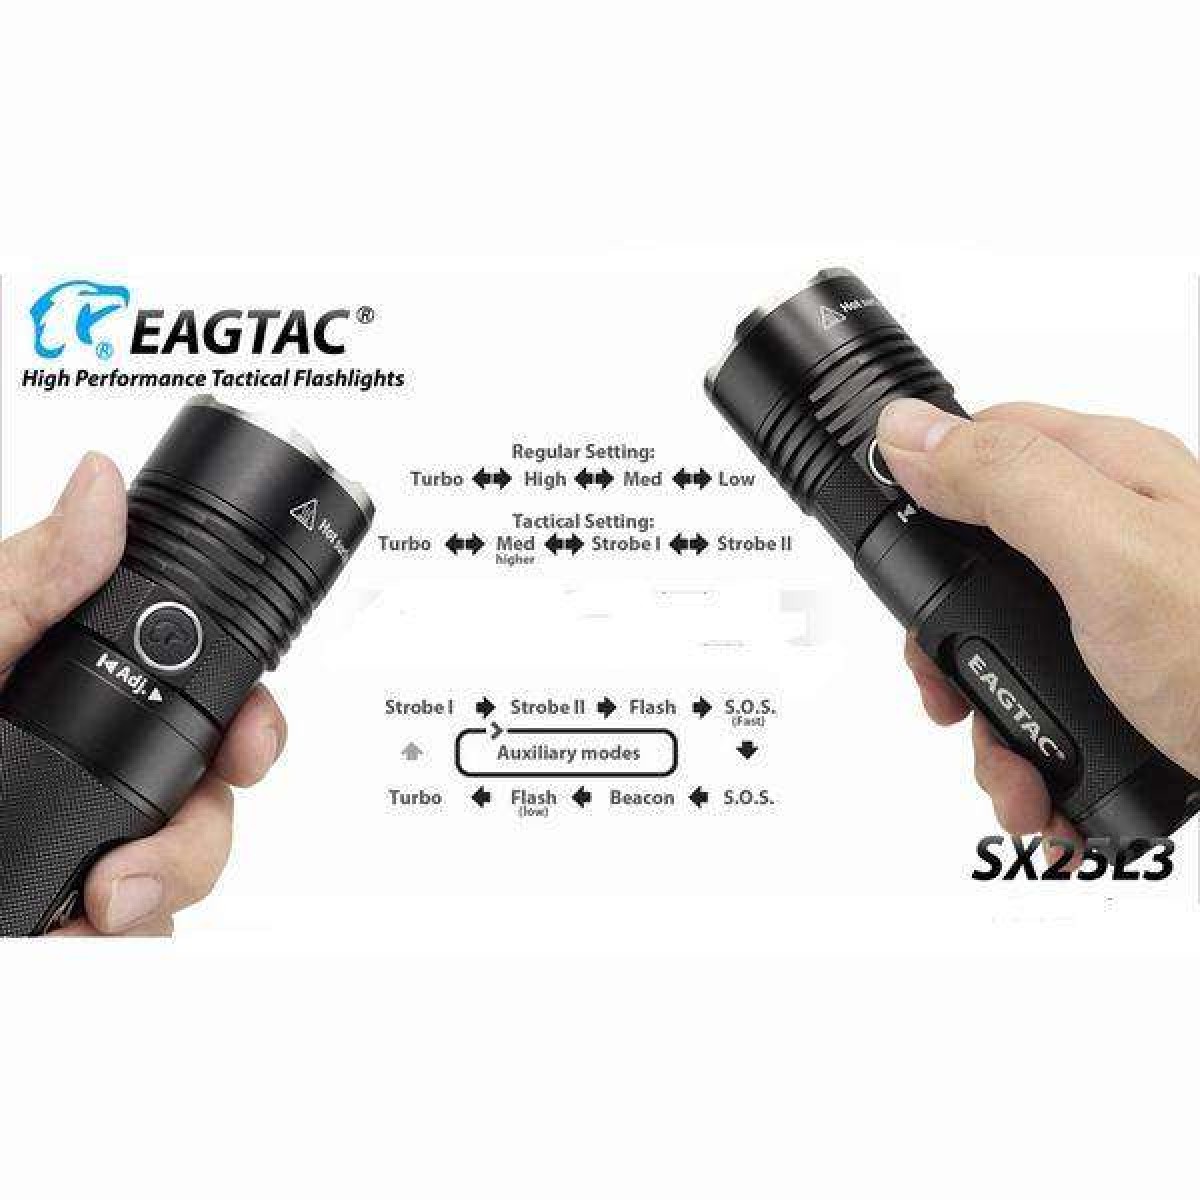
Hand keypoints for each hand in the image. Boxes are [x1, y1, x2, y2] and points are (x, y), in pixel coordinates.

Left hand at [0, 454, 285, 934]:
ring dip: (153, 896)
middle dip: (198, 835)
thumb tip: (97, 486)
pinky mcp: (73, 914)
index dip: (244, 712)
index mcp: (63, 689)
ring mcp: (83, 840)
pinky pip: (142, 932)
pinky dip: (120, 943)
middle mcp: (85, 762)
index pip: (194, 690)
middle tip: (130, 872)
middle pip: (209, 789)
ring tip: (83, 913)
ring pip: (187, 868)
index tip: (247, 742)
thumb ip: (24, 582)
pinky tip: (67, 938)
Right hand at [877, 398, 1199, 845]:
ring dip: (994, 726)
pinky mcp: (1138, 676)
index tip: (900, 575)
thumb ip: (1005, 484)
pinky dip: (1036, 759)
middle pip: (980, 564)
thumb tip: (909, 430)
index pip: (974, 449)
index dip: (919, 504)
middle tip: (952, 701)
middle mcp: (1117, 533)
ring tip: (1017, 778)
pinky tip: (1049, 793)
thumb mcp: (1111, 559)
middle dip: (951, 649)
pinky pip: (1052, 705)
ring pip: (1010, 649)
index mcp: (1109, 474)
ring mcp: (1127, 609)